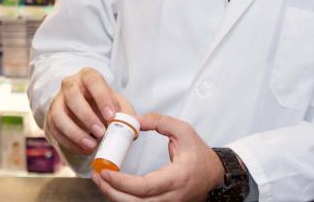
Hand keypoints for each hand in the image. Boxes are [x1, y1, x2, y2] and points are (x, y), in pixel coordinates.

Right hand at [44, 67, 134, 154]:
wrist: (85, 107)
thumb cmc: (103, 103)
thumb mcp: (117, 103)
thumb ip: (126, 113)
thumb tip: (132, 130)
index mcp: (88, 76)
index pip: (93, 80)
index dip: (101, 97)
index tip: (110, 115)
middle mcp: (70, 85)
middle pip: (72, 95)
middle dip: (86, 115)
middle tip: (100, 133)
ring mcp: (57, 101)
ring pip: (58, 115)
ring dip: (75, 132)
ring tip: (91, 145)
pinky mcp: (50, 118)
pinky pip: (55, 131)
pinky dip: (69, 142)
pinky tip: (83, 149)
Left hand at [92, 113, 224, 201]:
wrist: (216, 175)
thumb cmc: (199, 154)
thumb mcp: (183, 130)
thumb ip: (159, 121)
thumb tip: (135, 119)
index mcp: (176, 178)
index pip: (143, 187)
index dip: (121, 182)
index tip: (105, 171)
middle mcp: (171, 197)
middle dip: (111, 192)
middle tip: (97, 176)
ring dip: (115, 196)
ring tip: (102, 180)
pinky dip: (125, 198)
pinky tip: (115, 187)